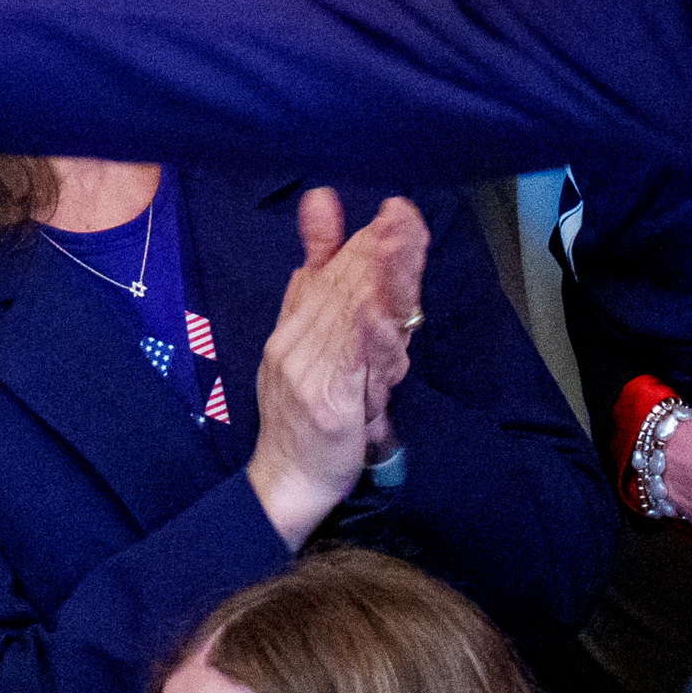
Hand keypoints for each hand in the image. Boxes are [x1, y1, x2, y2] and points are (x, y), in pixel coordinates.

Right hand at [250, 190, 428, 542]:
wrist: (285, 482)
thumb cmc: (305, 419)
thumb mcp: (309, 349)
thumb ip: (316, 285)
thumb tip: (322, 214)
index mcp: (292, 329)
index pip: (328, 274)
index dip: (364, 240)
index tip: (397, 210)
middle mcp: (294, 345)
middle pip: (340, 288)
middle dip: (378, 248)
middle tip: (407, 216)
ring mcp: (308, 374)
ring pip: (348, 318)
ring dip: (378, 278)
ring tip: (402, 245)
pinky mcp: (327, 406)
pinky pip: (350, 364)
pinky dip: (365, 334)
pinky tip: (380, 310)